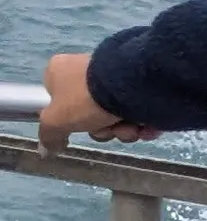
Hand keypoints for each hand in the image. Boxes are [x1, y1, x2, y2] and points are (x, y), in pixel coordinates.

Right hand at [38, 52, 152, 153]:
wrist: (132, 85)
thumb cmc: (84, 99)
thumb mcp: (56, 120)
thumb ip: (49, 134)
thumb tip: (46, 149)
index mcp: (60, 71)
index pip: (58, 100)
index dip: (70, 119)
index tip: (79, 126)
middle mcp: (86, 71)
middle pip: (90, 114)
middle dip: (103, 129)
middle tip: (108, 128)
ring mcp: (114, 76)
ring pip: (114, 115)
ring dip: (123, 129)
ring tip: (131, 127)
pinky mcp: (139, 84)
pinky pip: (137, 110)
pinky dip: (143, 123)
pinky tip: (146, 126)